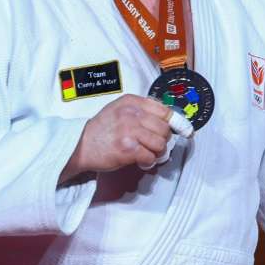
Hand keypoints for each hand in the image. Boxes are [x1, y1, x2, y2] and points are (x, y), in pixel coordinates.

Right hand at [59, 96, 188, 182]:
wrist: (79, 145)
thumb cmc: (101, 130)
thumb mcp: (120, 110)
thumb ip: (142, 112)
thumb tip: (170, 120)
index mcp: (132, 102)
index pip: (165, 111)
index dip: (177, 123)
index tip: (185, 131)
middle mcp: (131, 113)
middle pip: (165, 129)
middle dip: (162, 140)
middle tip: (152, 145)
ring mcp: (129, 130)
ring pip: (160, 144)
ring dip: (156, 153)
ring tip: (145, 153)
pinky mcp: (127, 148)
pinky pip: (150, 157)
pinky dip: (148, 163)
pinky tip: (140, 161)